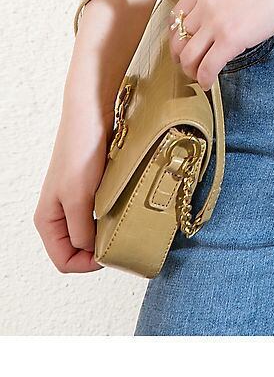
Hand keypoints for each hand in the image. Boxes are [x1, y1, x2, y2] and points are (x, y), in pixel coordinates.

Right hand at [34, 93, 111, 273]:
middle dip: (99, 249)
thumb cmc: (80, 151)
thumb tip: (92, 252)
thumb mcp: (78, 197)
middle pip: (78, 250)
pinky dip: (113, 217)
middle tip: (121, 238)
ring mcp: (76, 202)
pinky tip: (124, 208)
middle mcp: (59, 215)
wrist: (92, 113)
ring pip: (92, 233)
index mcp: (47, 221)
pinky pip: (102, 216)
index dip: (88, 263)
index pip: (65, 261)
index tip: (111, 250)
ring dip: (108, 233)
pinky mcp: (92, 190)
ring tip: (124, 222)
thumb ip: (81, 230)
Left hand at [166, 0, 273, 88]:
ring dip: (190, 70)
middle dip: (180, 55)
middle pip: (178, 37)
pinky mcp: (230, 39)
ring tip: (199, 75)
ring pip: (187, 55)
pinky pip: (207, 66)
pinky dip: (204, 78)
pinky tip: (209, 82)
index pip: (178, 14)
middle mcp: (205, 3)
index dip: (177, 33)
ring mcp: (216, 21)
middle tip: (187, 63)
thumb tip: (226, 13)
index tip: (183, 42)